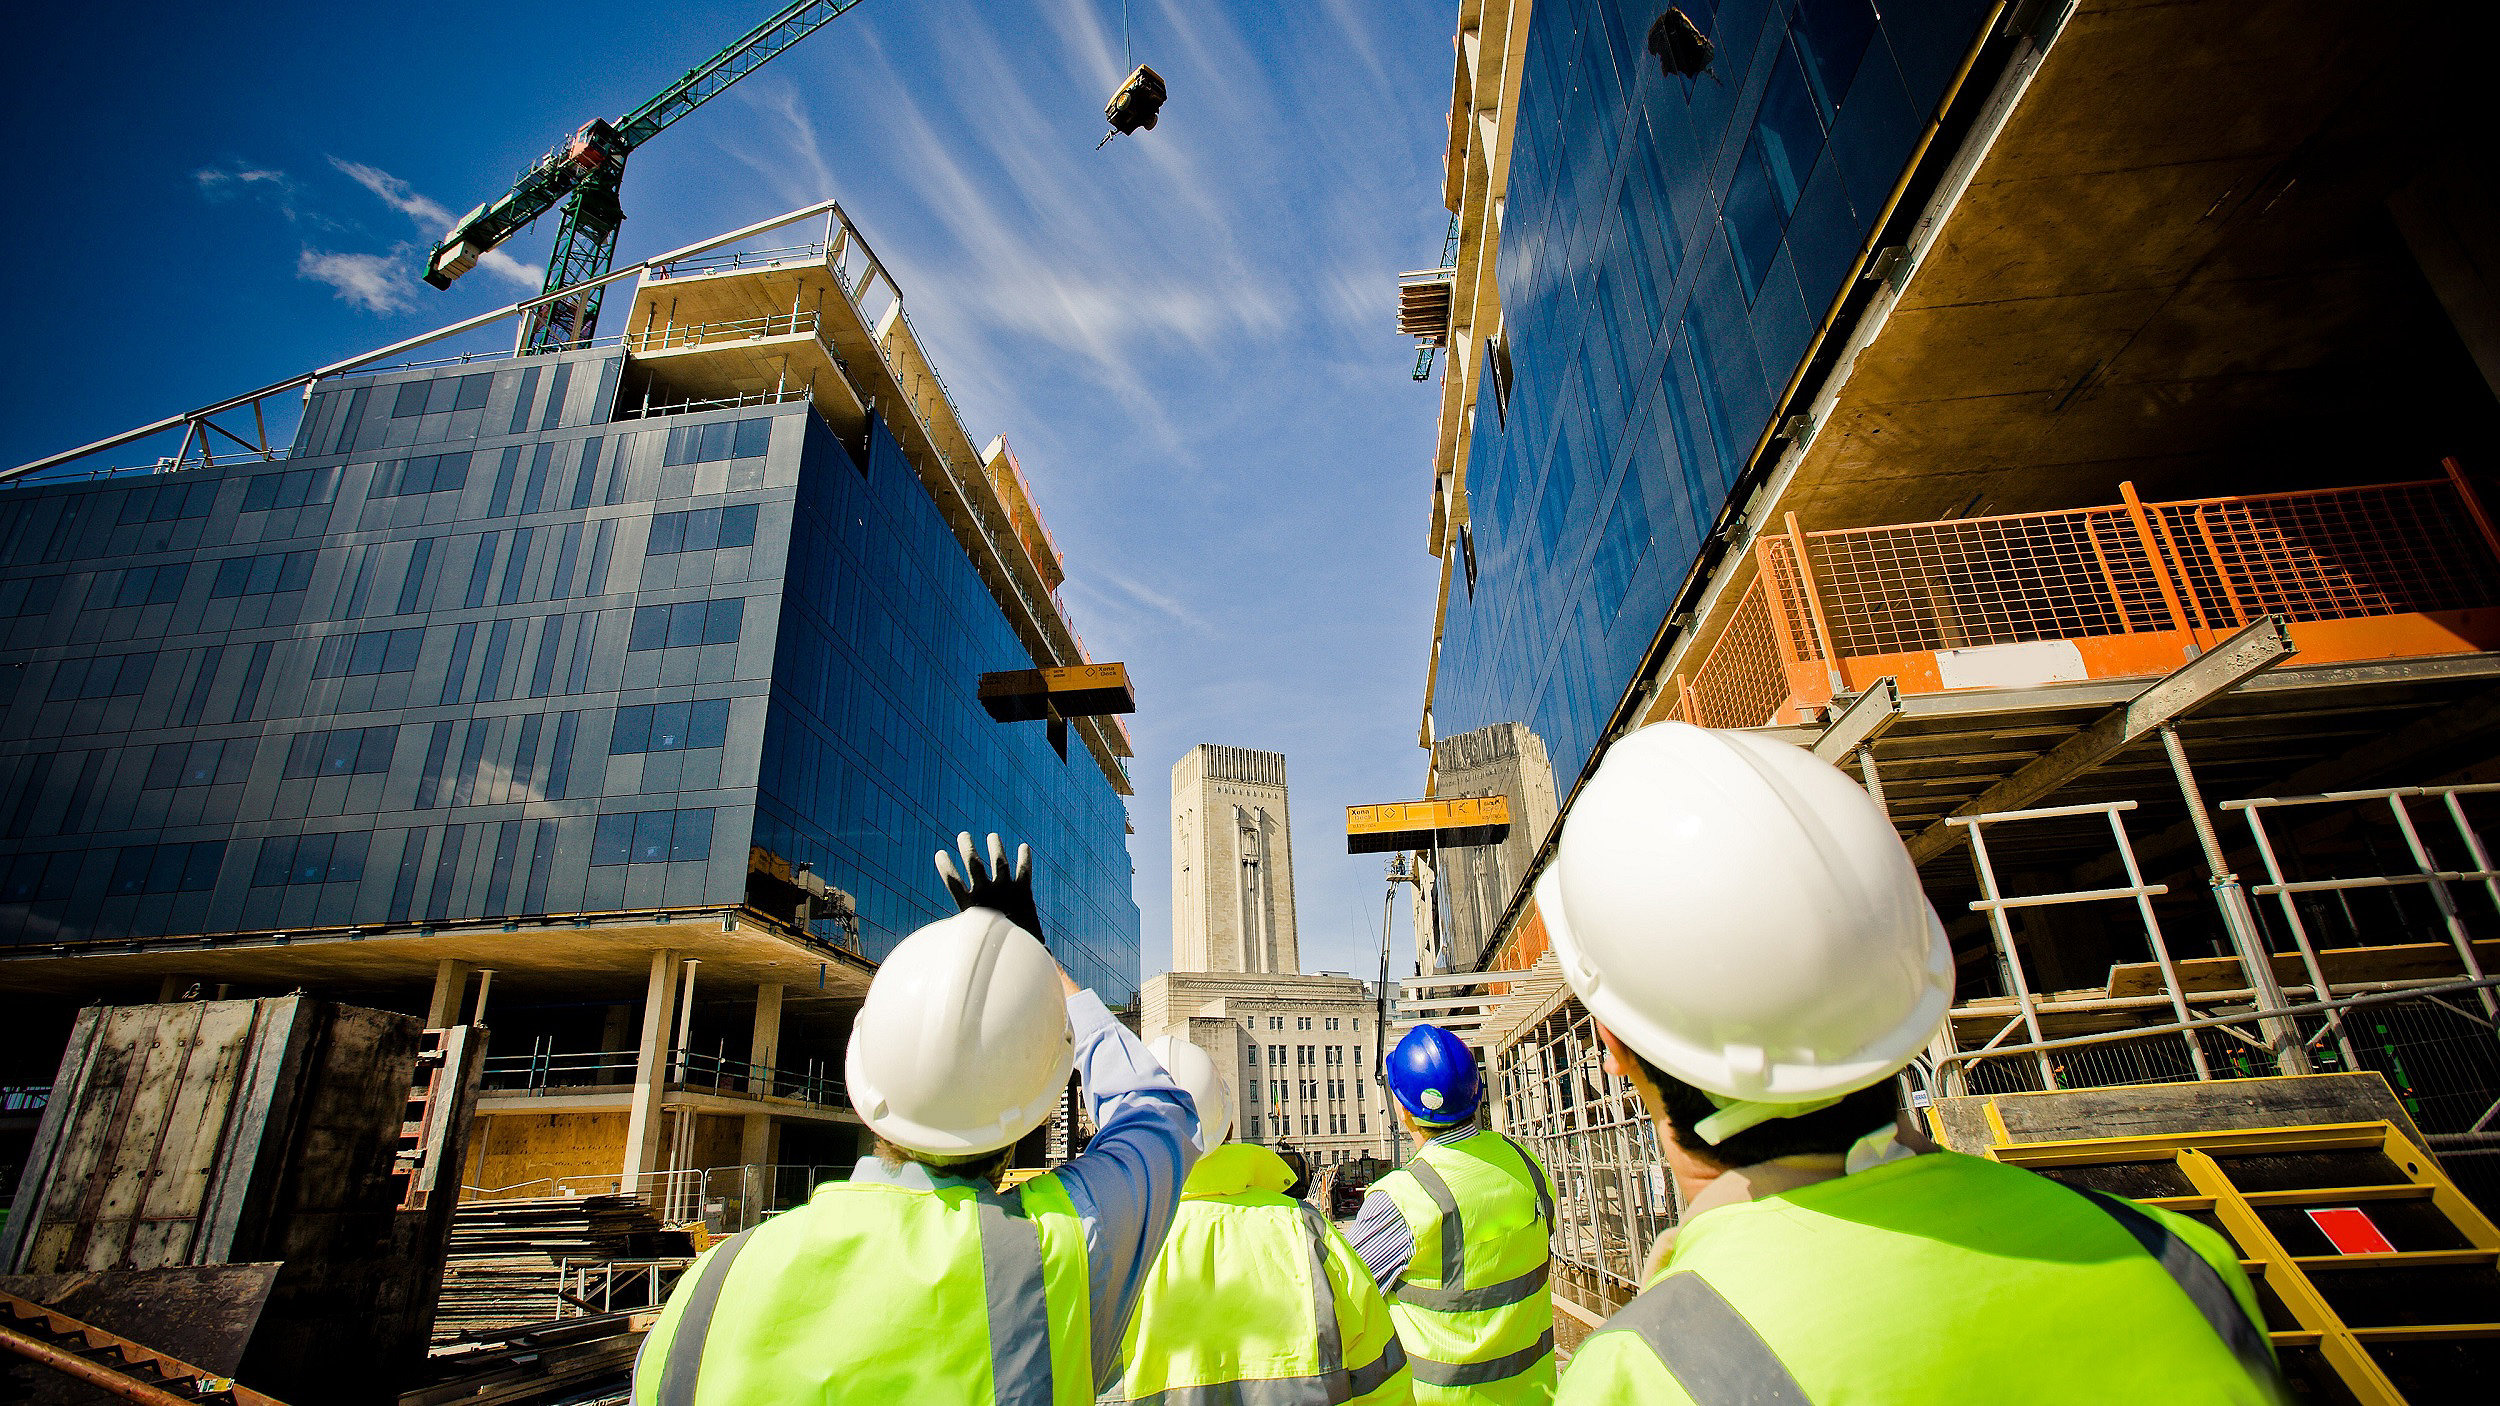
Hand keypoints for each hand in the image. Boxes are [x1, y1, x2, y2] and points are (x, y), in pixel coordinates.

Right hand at [935, 831, 1048, 946]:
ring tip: (993, 836)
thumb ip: (965, 936)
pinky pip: (1024, 870)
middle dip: (968, 846)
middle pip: (974, 863)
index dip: (946, 866)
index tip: (940, 853)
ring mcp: (1006, 889)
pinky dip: (1025, 858)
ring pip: (999, 861)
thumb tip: (942, 953)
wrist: (1022, 953)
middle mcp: (987, 892)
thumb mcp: (974, 943)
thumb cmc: (994, 953)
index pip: (953, 881)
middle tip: (963, 835)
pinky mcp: (1024, 891)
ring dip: (995, 846)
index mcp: (971, 906)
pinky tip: (1024, 847)